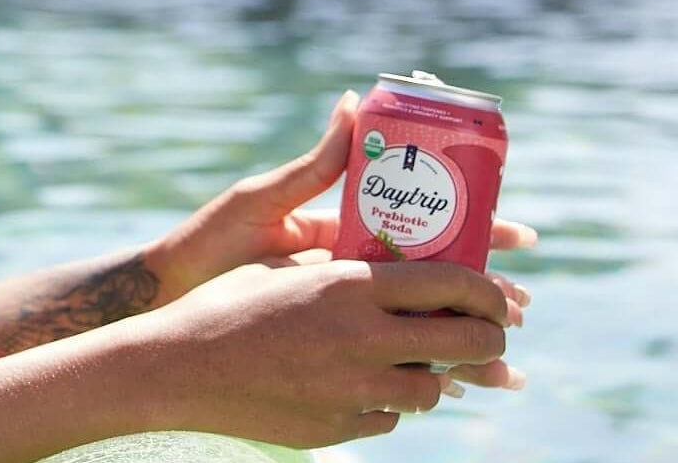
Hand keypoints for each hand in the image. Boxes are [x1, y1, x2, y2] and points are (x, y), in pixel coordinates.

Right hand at [131, 258, 512, 448]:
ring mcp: (353, 390)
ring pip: (435, 388)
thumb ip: (348, 259)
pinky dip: (387, 402)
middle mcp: (361, 337)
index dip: (490, 290)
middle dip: (489, 337)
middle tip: (485, 334)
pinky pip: (391, 418)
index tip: (499, 296)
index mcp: (350, 285)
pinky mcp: (339, 427)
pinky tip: (366, 385)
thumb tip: (401, 249)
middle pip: (466, 340)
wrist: (178, 367)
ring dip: (437, 374)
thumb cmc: (227, 302)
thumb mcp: (287, 264)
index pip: (453, 284)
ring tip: (419, 361)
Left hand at [153, 90, 536, 390]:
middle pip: (435, 279)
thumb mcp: (264, 198)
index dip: (474, 231)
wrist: (171, 295)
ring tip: (507, 361)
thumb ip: (314, 164)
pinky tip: (457, 390)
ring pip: (419, 321)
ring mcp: (343, 304)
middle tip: (523, 308)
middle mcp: (353, 266)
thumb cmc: (212, 242)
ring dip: (463, 339)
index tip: (520, 240)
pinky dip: (424, 369)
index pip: (422, 226)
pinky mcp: (327, 337)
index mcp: (344, 227)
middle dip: (482, 294)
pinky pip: (385, 354)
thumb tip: (355, 104)